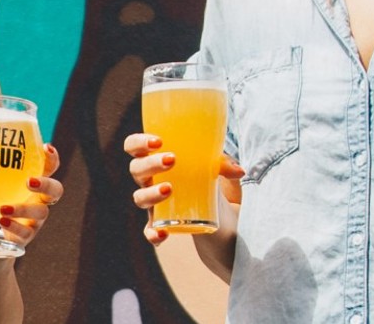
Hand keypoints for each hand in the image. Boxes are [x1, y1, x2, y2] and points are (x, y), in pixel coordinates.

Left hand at [0, 144, 63, 247]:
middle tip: (30, 181)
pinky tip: (0, 222)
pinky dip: (14, 227)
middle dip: (47, 183)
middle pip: (56, 190)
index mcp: (28, 186)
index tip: (45, 147)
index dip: (52, 158)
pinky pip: (25, 233)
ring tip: (4, 208)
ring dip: (24, 209)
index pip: (48, 169)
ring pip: (42, 214)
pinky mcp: (26, 239)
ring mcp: (34, 222)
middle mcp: (37, 202)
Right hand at [123, 133, 242, 244]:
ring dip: (151, 193)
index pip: (134, 147)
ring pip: (139, 198)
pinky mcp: (162, 224)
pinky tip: (163, 233)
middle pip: (136, 169)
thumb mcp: (218, 169)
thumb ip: (224, 164)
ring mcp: (154, 204)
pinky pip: (150, 231)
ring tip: (169, 189)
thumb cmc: (210, 180)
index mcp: (157, 159)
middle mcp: (150, 180)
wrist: (220, 215)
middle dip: (150, 164)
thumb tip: (239, 171)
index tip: (158, 141)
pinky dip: (153, 233)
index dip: (139, 142)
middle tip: (172, 160)